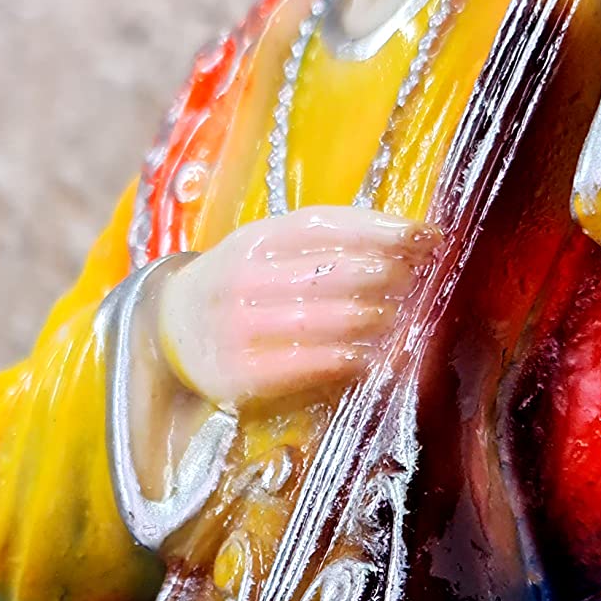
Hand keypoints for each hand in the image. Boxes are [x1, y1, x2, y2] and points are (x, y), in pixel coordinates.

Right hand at [154, 207, 428, 409]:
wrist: (172, 330)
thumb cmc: (242, 285)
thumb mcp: (267, 251)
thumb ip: (323, 245)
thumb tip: (406, 242)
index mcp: (255, 240)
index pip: (327, 226)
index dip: (383, 230)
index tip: (428, 236)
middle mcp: (243, 279)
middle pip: (333, 272)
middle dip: (388, 275)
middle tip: (422, 282)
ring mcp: (239, 328)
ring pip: (325, 319)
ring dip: (377, 319)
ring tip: (405, 318)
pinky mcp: (240, 374)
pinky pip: (306, 365)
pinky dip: (347, 359)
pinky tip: (372, 355)